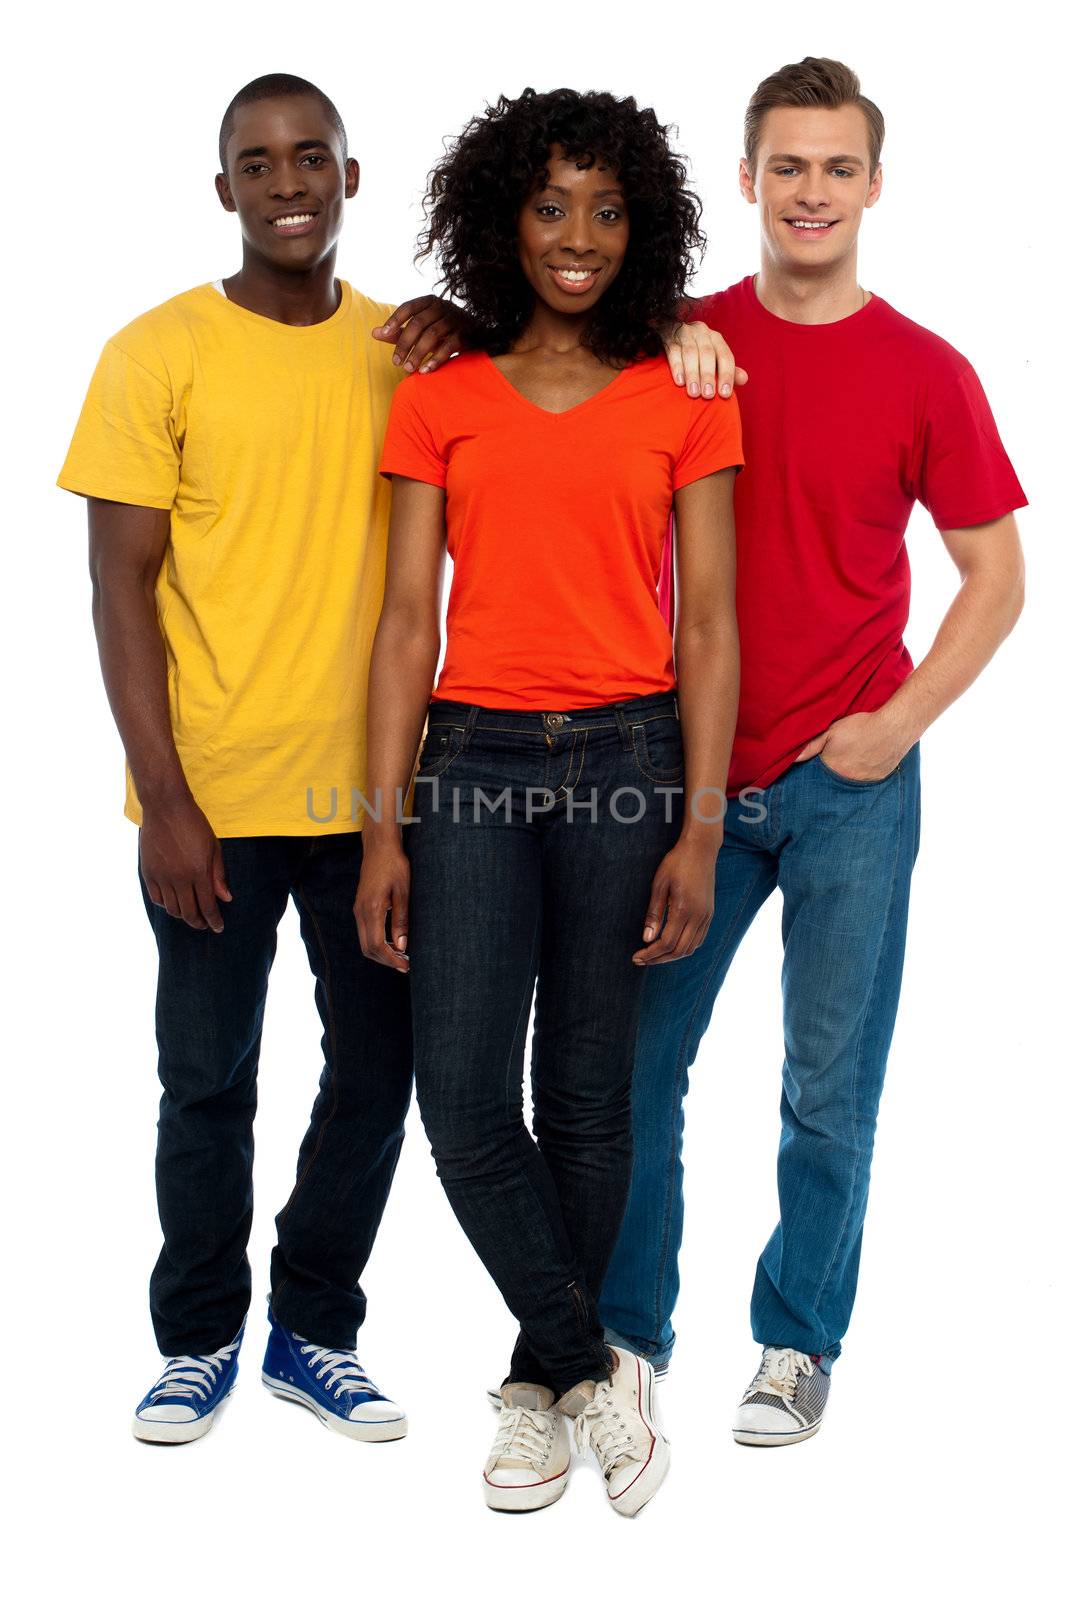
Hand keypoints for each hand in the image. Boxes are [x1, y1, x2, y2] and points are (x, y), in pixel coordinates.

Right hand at [140, 794, 231, 931]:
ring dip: (183, 916)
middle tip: (205, 924)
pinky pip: (157, 899)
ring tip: (191, 915)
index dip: (214, 920)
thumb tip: (226, 898)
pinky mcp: (148, 872)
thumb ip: (218, 875)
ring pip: (172, 909)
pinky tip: (173, 903)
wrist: (165, 807)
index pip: (208, 906)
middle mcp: (179, 878)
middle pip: (189, 913)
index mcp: (198, 872)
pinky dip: (166, 906)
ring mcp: (161, 876)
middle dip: (199, 922)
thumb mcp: (213, 847)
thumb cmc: (193, 824)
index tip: (218, 928)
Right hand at [354, 839, 410, 970]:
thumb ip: (401, 919)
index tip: (406, 966)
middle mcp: (360, 912)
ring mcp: (358, 909)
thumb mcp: (403, 891)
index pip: (377, 946)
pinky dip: (377, 943)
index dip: (391, 959)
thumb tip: (402, 946)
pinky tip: (392, 942)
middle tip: (405, 965)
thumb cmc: (394, 865)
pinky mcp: (360, 906)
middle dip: (386, 960)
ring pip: (365, 942)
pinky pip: (365, 932)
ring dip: (381, 953)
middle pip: (368, 949)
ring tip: (400, 956)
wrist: (379, 846)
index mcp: (371, 909)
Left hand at [372, 296, 467, 374]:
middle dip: (405, 344)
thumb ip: (399, 331)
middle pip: (418, 323)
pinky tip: (425, 370)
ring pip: (432, 335)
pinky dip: (435, 359)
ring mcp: (455, 319)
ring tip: (408, 369)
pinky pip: (448, 347)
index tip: (383, 334)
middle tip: (396, 362)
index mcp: (429, 301)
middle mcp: (443, 307)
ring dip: (418, 353)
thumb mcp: (421, 328)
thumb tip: (374, 333)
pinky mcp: (465, 334)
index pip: (408, 307)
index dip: (395, 320)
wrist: (476, 333)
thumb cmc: (443, 330)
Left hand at [632, 833, 719, 964]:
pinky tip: (672, 946)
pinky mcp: (710, 913)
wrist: (701, 850)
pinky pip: (699, 939)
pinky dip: (685, 947)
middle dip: (659, 959)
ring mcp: (707, 916)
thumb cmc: (676, 863)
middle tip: (641, 960)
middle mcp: (699, 917)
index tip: (636, 956)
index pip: (666, 943)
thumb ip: (654, 913)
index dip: (651, 953)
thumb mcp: (659, 885)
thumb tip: (647, 938)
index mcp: (684, 910)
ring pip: (691, 948)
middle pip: (679, 950)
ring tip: (655, 956)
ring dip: (672, 956)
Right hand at [661, 321, 748, 399]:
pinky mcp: (669, 336)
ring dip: (693, 374)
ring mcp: (685, 333)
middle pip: (708, 354)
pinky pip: (674, 351)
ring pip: (691, 353)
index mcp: (716, 339)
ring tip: (694, 393)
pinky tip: (679, 382)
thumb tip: (744, 379)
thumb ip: (728, 370)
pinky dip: (677, 367)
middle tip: (708, 395)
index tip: (724, 394)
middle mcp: (702, 333)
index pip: (725, 356)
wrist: (671, 330)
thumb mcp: (714, 359)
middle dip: (708, 375)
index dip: (727, 375)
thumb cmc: (697, 351)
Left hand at [796, 710, 911, 782]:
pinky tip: (865, 763)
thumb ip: (811, 746)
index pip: (819, 778)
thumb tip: (794, 758)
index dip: (818, 773)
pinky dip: (863, 774)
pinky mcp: (879, 779)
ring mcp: (865, 782)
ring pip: (851, 783)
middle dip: (833, 776)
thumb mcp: (832, 731)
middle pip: (835, 781)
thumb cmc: (861, 727)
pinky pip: (867, 781)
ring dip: (849, 775)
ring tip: (851, 762)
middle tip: (838, 763)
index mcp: (834, 769)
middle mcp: (848, 780)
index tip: (818, 769)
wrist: (893, 727)